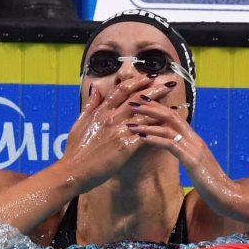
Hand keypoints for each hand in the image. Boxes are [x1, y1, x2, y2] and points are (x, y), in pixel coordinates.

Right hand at [62, 76, 176, 191]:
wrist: (73, 171)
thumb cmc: (75, 151)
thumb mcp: (79, 123)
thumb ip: (90, 105)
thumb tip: (96, 87)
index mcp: (100, 111)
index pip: (121, 90)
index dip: (137, 81)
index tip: (149, 77)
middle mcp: (111, 118)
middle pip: (137, 98)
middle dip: (155, 89)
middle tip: (168, 83)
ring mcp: (119, 131)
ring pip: (144, 114)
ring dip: (162, 107)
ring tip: (176, 104)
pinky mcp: (125, 146)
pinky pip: (146, 134)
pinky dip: (158, 128)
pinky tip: (169, 126)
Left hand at [126, 99, 237, 211]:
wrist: (226, 195)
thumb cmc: (210, 183)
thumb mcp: (195, 164)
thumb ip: (185, 154)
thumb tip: (174, 149)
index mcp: (195, 140)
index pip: (175, 117)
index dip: (159, 108)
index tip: (143, 102)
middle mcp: (195, 139)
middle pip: (171, 116)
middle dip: (151, 108)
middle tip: (133, 102)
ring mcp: (194, 148)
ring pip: (168, 128)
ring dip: (147, 123)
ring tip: (131, 121)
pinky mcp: (191, 159)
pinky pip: (170, 144)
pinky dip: (154, 138)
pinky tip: (141, 137)